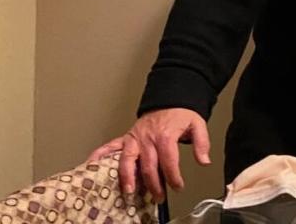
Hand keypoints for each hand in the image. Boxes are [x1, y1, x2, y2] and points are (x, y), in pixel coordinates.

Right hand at [87, 108, 210, 201]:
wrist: (170, 98)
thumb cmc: (182, 114)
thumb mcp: (197, 124)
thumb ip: (201, 143)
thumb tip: (204, 161)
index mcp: (166, 136)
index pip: (169, 161)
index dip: (173, 177)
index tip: (178, 187)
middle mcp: (148, 138)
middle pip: (148, 166)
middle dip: (153, 184)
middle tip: (158, 197)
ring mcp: (135, 138)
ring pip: (128, 160)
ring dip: (127, 177)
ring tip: (129, 191)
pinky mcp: (127, 137)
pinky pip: (111, 146)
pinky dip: (100, 154)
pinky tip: (91, 164)